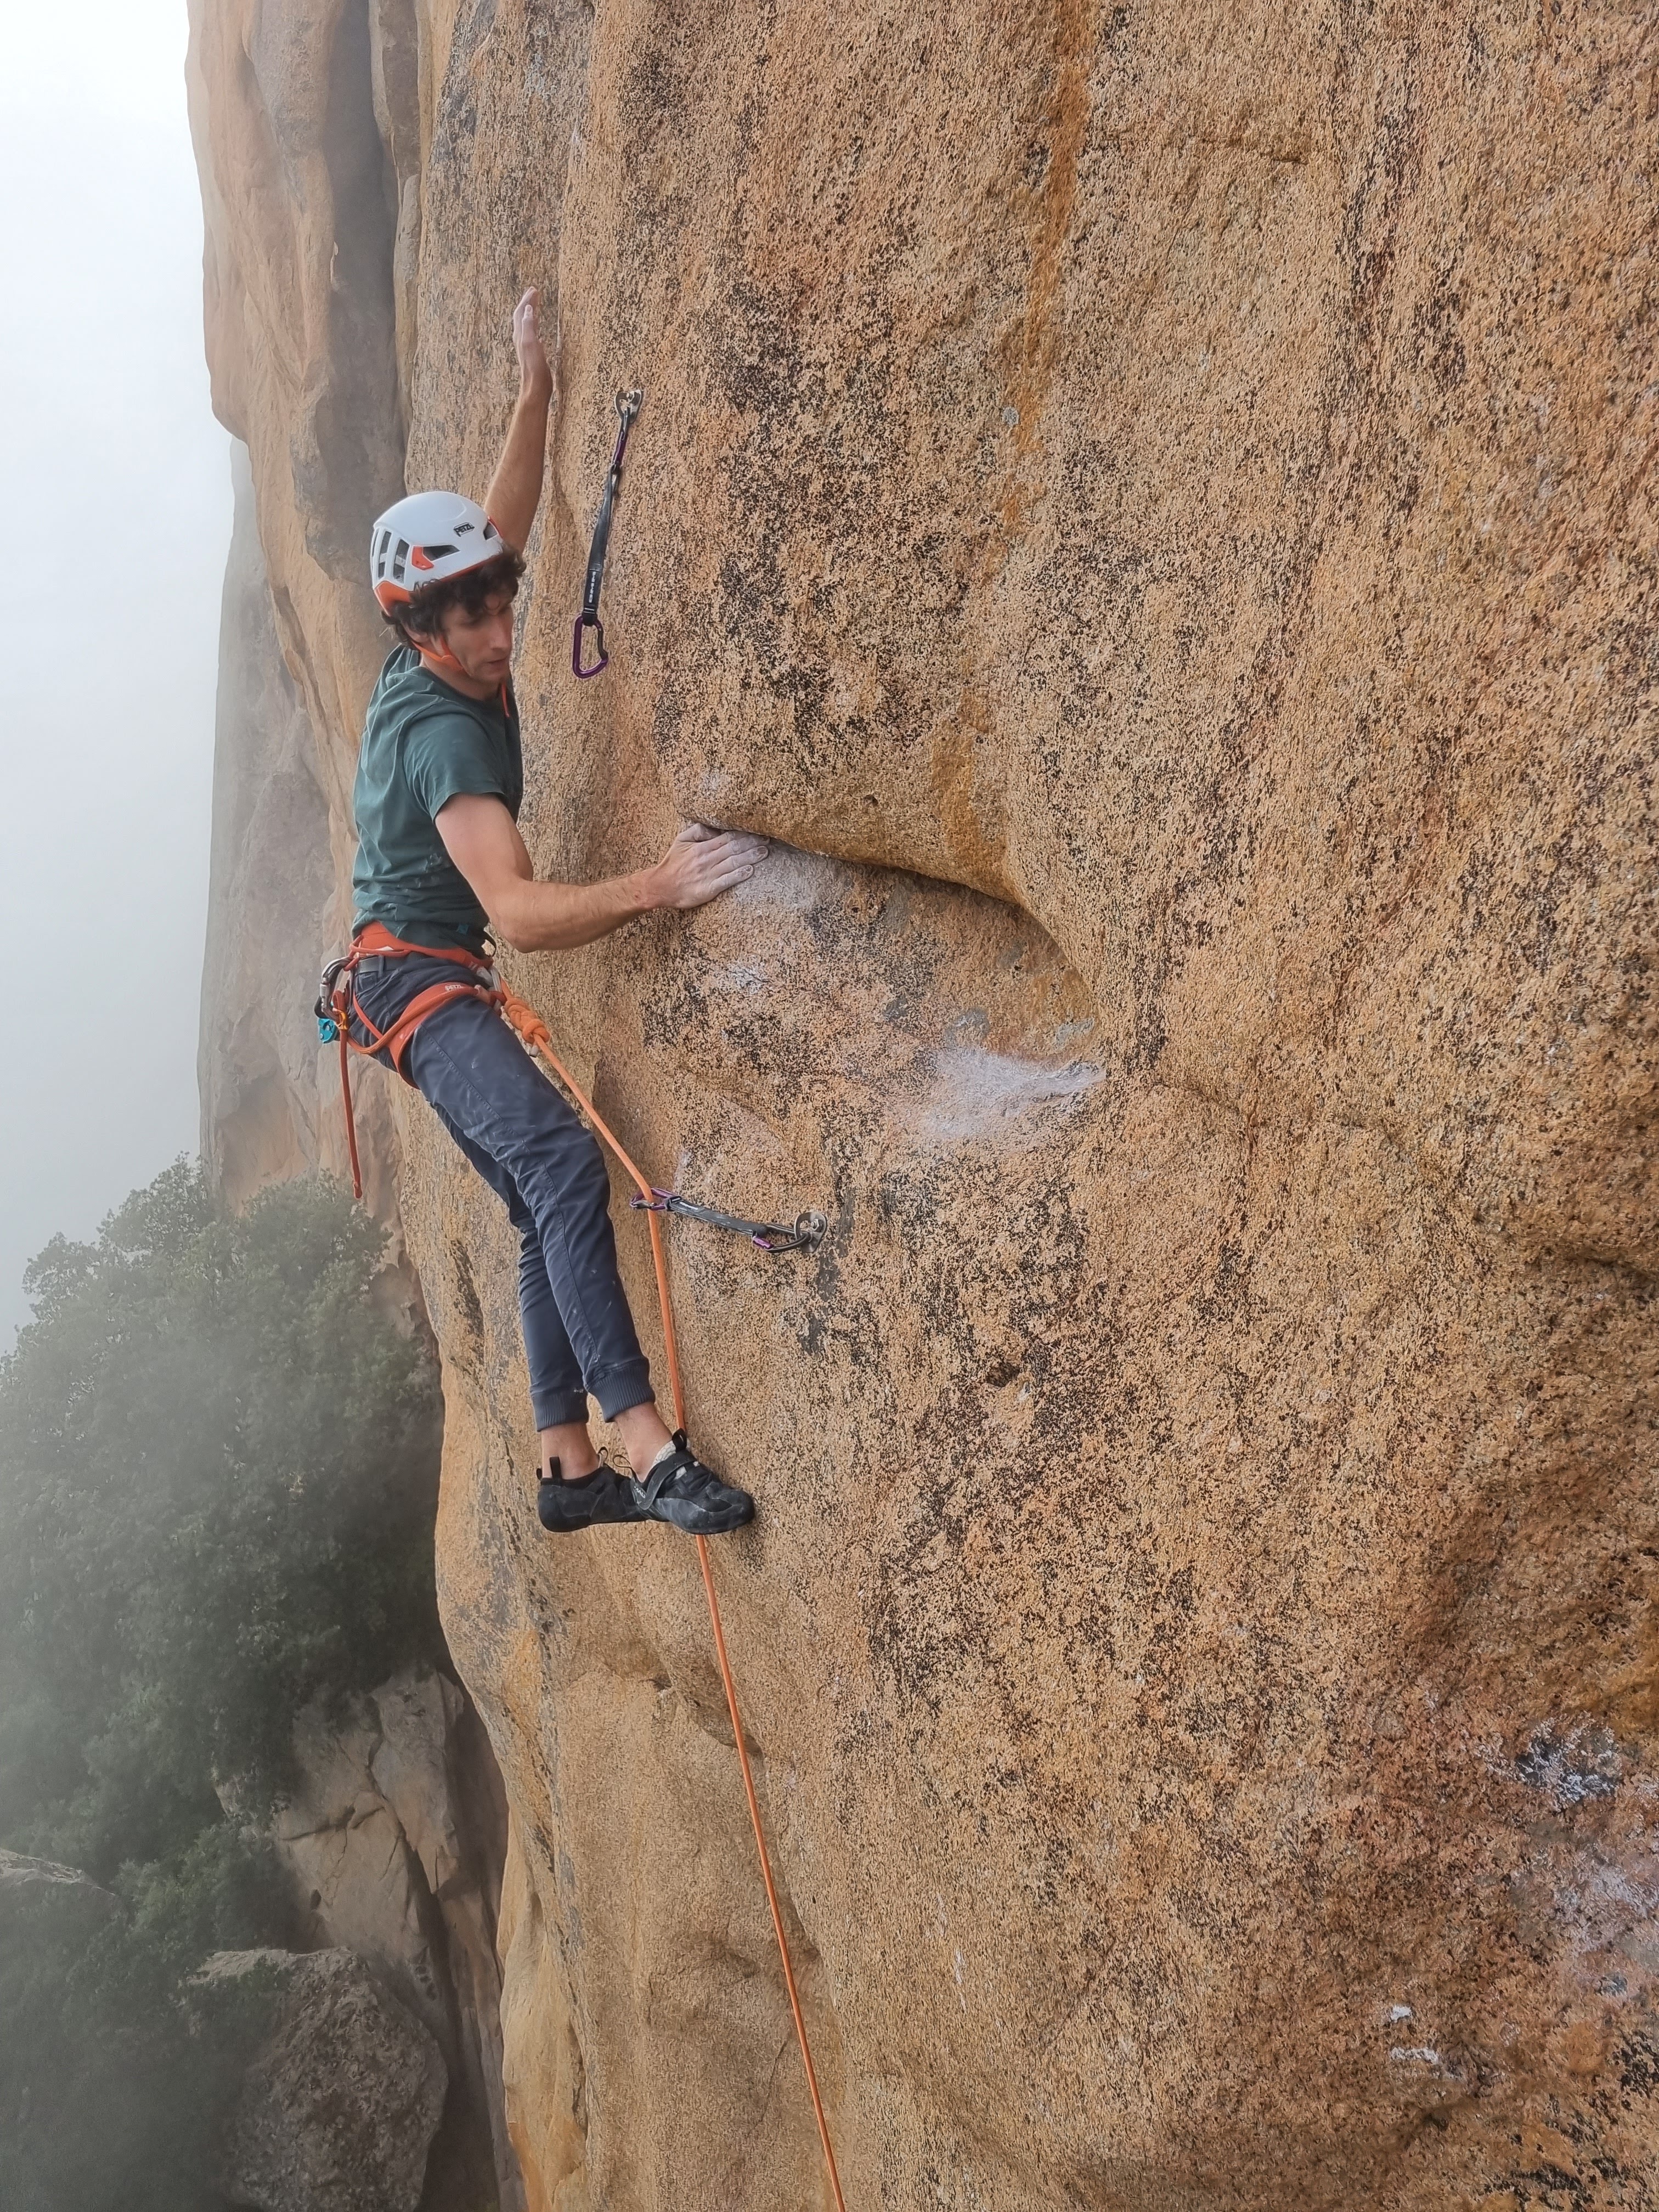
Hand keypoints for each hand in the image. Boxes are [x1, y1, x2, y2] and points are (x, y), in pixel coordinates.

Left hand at [512, 286, 552, 401]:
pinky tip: (539, 330)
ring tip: (535, 306)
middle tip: (533, 292)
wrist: (535, 388)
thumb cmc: (534, 368)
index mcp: (520, 334)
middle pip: (522, 316)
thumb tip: (527, 308)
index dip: (527, 300)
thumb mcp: (531, 344)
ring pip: (527, 325)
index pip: (521, 312)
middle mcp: (521, 339)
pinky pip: (533, 335)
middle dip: (527, 303)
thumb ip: (528, 326)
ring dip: (531, 313)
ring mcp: (527, 346)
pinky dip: (536, 328)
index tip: (534, 289)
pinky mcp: (533, 354)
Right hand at [648, 823, 768, 912]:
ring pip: (733, 863)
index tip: (758, 830)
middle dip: (752, 843)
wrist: (661, 886)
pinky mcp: (709, 889)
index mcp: (702, 847)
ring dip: (750, 857)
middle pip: (734, 848)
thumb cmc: (673, 863)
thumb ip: (698, 831)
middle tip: (768, 839)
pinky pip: (727, 881)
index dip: (744, 834)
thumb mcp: (681, 840)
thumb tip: (715, 827)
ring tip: (765, 852)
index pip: (727, 837)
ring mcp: (709, 874)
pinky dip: (739, 875)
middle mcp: (707, 859)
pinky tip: (750, 871)